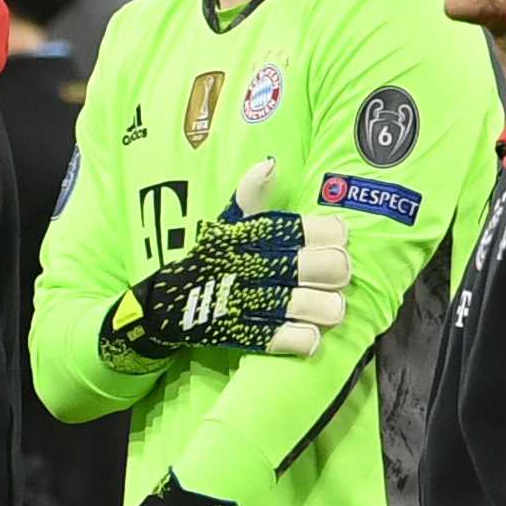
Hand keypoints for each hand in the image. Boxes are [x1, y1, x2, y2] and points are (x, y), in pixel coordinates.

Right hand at [97, 158, 351, 370]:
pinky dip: (304, 339)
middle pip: (319, 267)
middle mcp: (253, 265)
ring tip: (331, 308)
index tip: (338, 239)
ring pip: (310, 305)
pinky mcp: (244, 335)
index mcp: (252, 234)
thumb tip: (268, 165)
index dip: (332, 234)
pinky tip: (311, 335)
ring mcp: (249, 302)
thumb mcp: (227, 222)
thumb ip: (251, 195)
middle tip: (337, 275)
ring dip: (328, 307)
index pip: (307, 228)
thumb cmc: (211, 257)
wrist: (168, 303)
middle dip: (336, 271)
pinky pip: (287, 339)